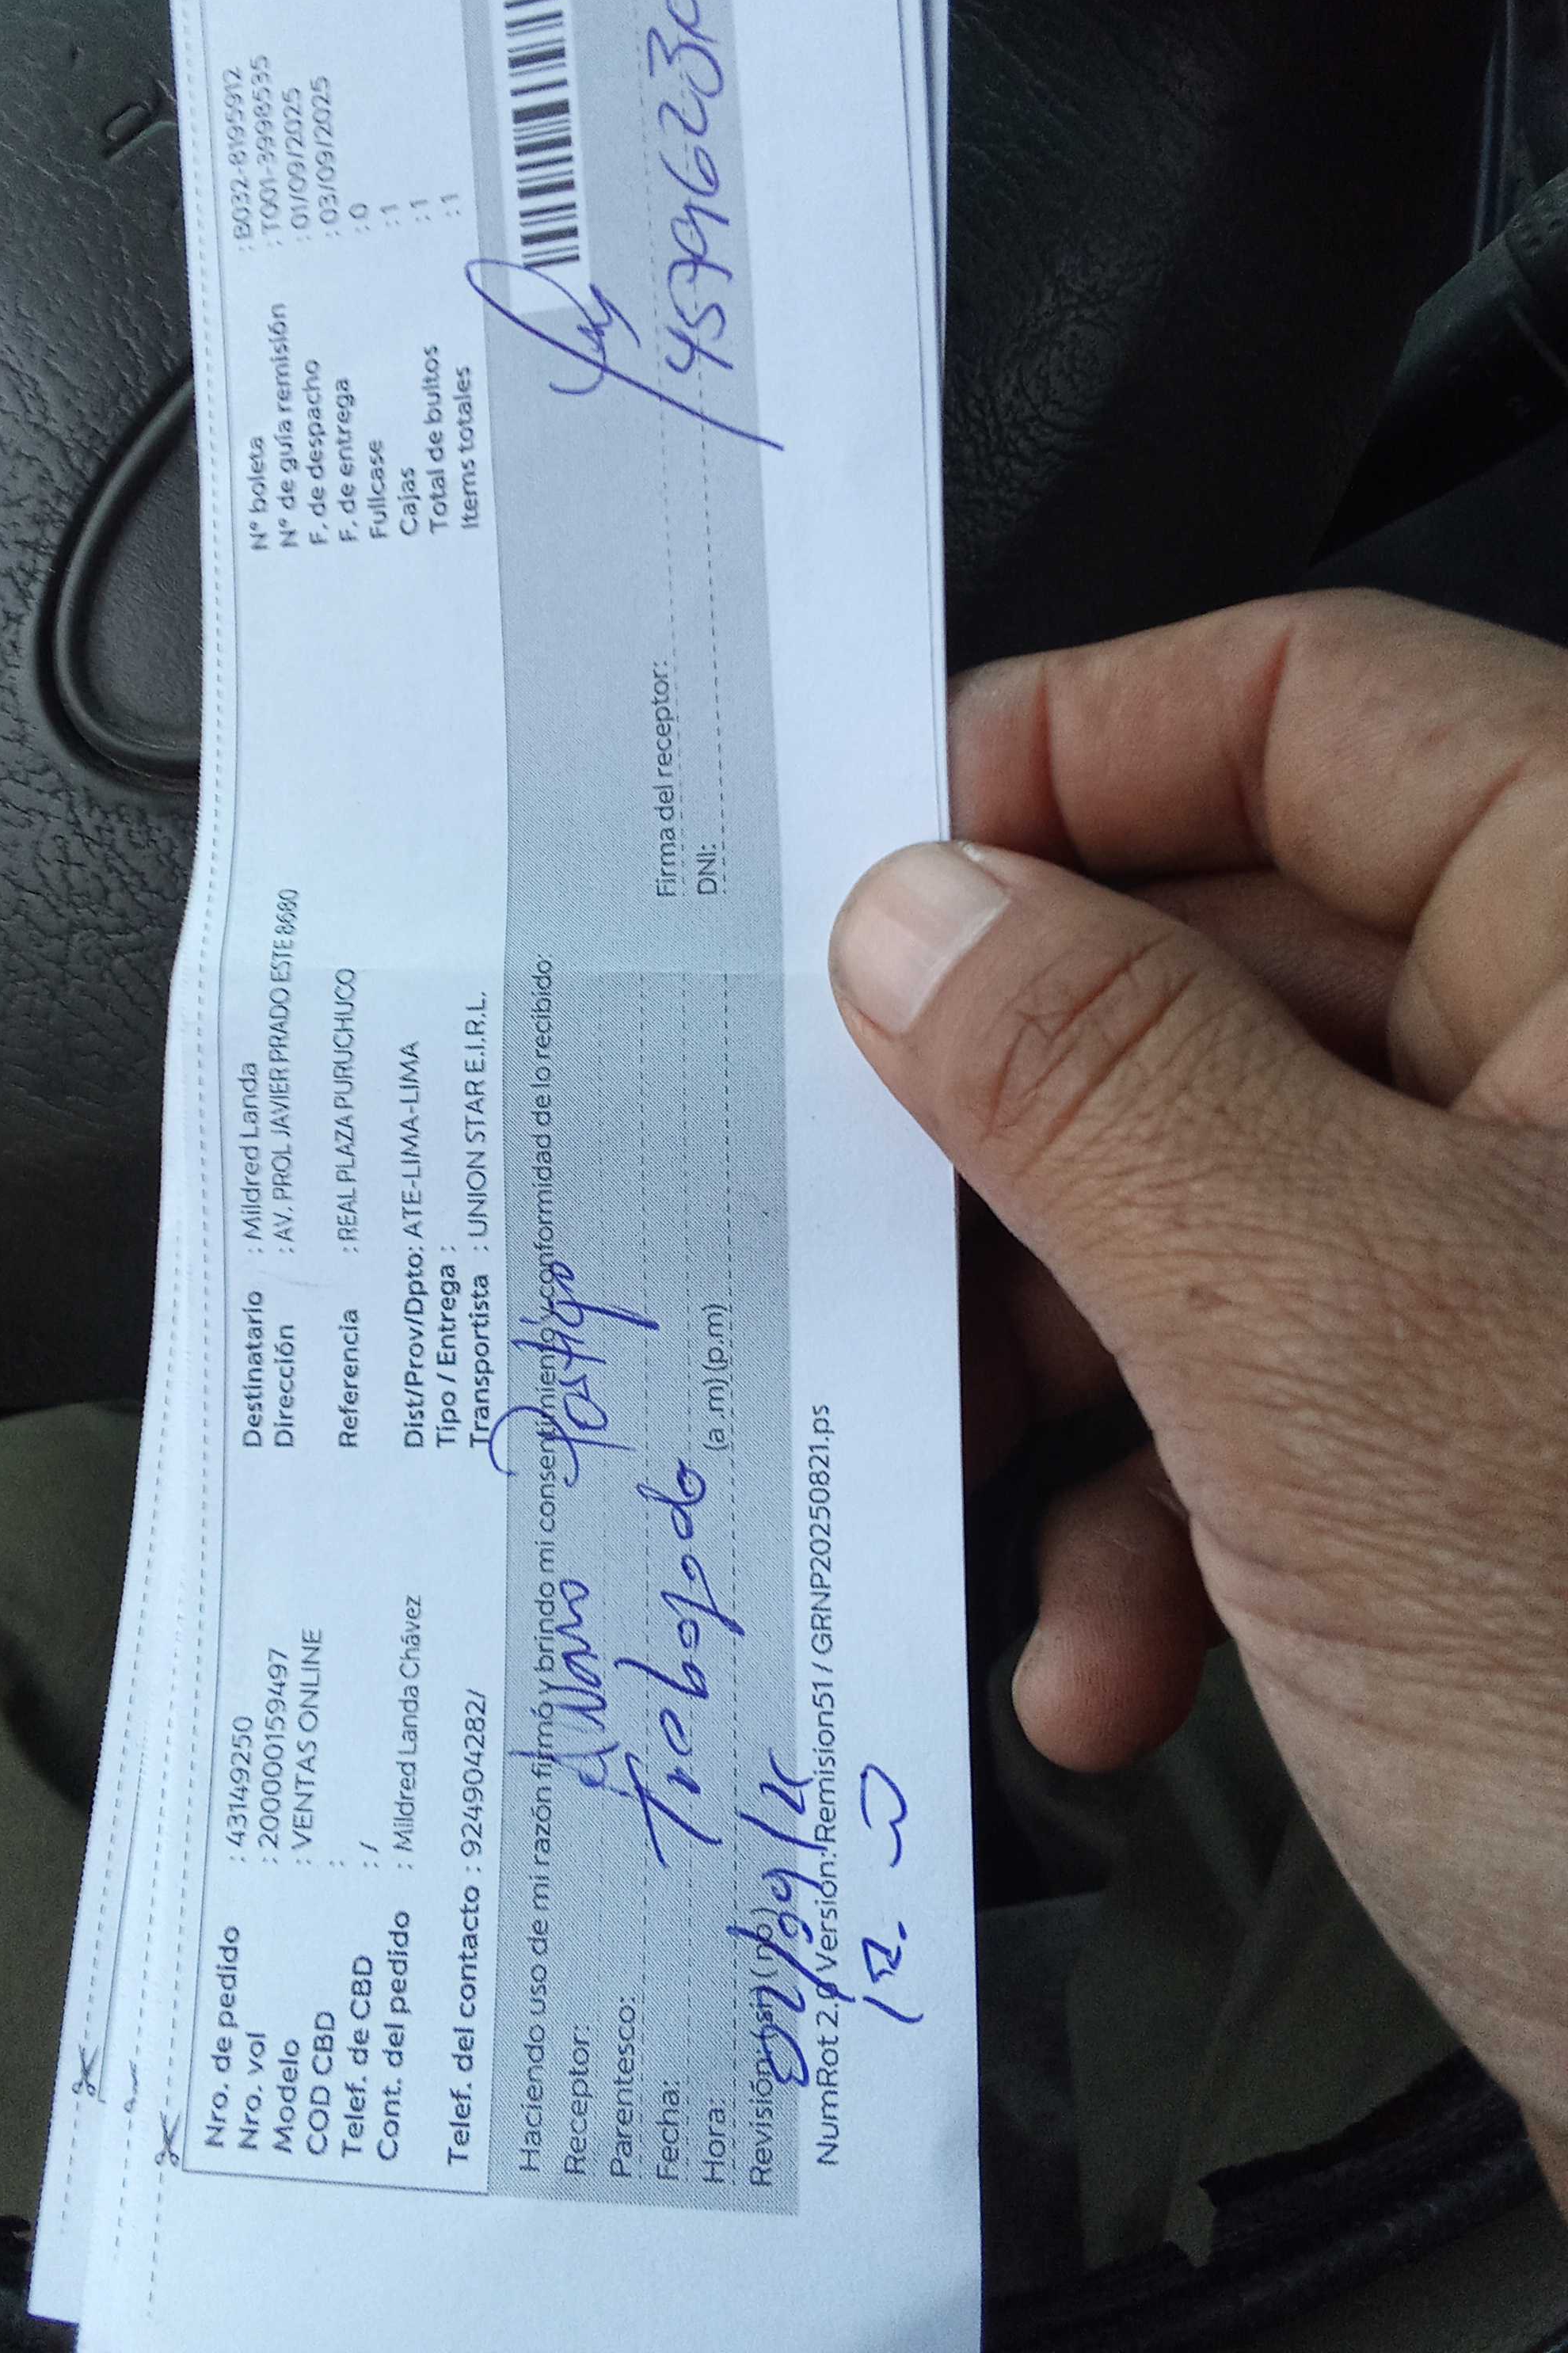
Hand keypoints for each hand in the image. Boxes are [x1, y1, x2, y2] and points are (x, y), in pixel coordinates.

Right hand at [828, 590, 1567, 2202]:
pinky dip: (1162, 1517)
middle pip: (1232, 968)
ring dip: (1067, 1360)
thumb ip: (1101, 1081)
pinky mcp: (1502, 1450)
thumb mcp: (1328, 1337)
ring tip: (980, 1483)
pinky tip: (1117, 1658)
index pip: (1314, 704)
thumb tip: (916, 912)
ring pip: (1220, 1196)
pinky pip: (1272, 1388)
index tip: (868, 869)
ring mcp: (1541, 1277)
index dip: (1072, 756)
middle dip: (1024, 1123)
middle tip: (861, 1192)